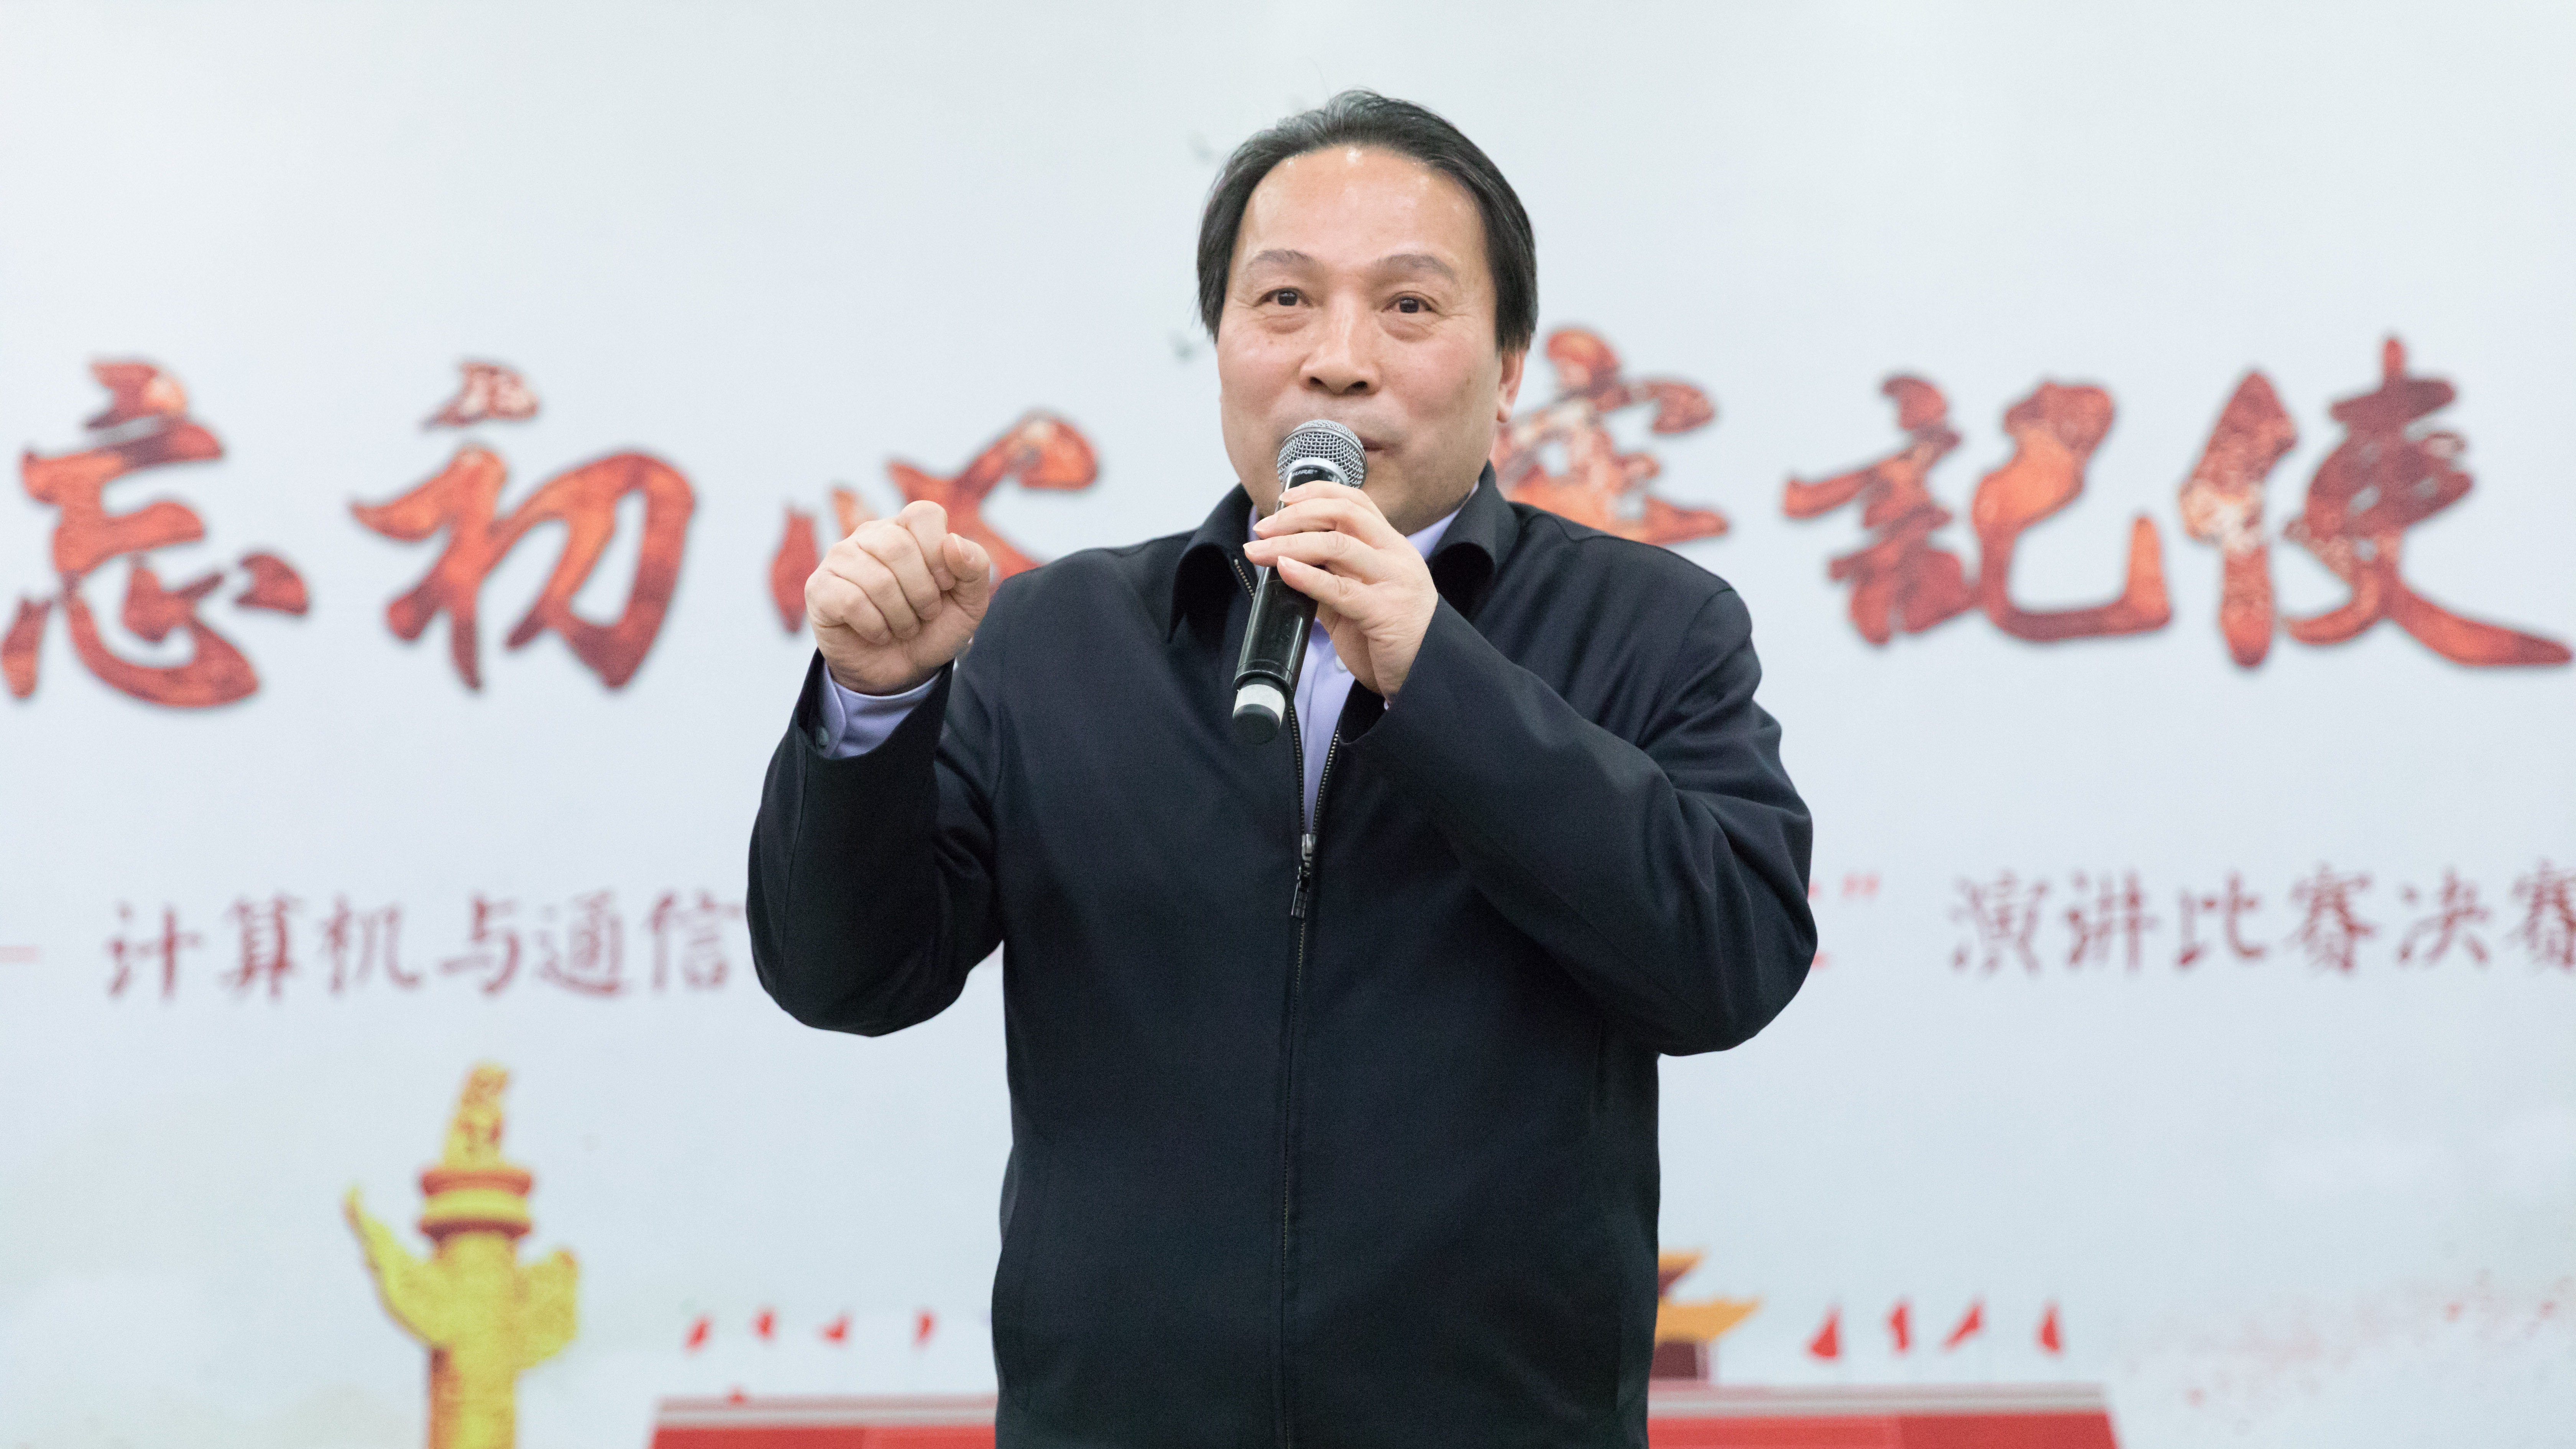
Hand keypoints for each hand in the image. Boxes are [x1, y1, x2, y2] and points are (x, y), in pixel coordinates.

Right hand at [806, 501, 994, 694]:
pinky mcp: (819, 588)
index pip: (924, 514)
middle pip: (898, 547)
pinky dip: (875, 627)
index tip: (945, 585)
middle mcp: (869, 535)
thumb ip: (975, 567)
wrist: (902, 670)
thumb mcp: (968, 602)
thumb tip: (953, 541)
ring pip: (876, 579)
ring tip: (904, 627)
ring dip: (901, 616)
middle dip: (922, 592)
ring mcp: (840, 558)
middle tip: (925, 614)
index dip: (939, 554)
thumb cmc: (933, 628)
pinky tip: (879, 633)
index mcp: (906, 528)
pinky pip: (850, 601)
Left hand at [1243, 484, 1437, 697]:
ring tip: (1258, 550)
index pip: (1355, 502)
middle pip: (1344, 514)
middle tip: (1261, 528)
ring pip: (1338, 545)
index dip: (1317, 492)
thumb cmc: (1391, 639)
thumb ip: (1331, 576)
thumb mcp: (1359, 598)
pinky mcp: (1386, 613)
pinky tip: (1283, 569)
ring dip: (1289, 544)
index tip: (1283, 498)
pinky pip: (1341, 589)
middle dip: (1296, 516)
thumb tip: (1286, 561)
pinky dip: (1307, 576)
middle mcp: (1396, 557)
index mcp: (1391, 547)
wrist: (1425, 677)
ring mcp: (1394, 582)